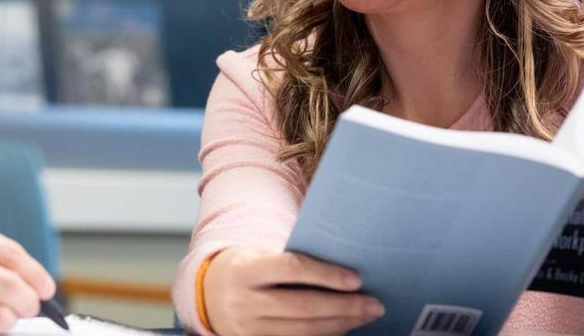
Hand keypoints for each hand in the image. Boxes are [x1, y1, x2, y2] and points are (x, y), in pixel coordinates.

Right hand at [203, 246, 383, 335]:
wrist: (209, 294)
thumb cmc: (247, 269)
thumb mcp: (261, 255)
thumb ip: (292, 262)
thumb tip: (343, 269)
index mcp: (245, 269)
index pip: (291, 268)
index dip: (326, 275)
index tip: (356, 279)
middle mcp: (242, 302)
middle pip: (302, 307)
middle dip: (344, 306)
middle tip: (374, 303)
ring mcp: (246, 329)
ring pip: (303, 331)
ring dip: (340, 324)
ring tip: (365, 315)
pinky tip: (342, 328)